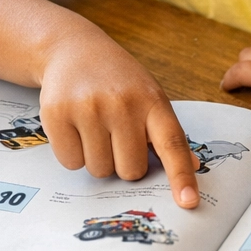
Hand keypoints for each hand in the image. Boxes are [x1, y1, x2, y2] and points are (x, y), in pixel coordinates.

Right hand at [37, 27, 199, 206]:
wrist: (73, 49)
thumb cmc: (118, 80)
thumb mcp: (149, 96)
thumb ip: (168, 133)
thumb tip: (193, 166)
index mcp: (152, 101)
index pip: (172, 144)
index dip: (181, 176)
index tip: (189, 201)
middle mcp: (122, 103)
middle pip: (130, 170)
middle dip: (123, 163)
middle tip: (116, 136)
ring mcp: (88, 108)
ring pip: (99, 170)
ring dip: (97, 158)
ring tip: (94, 127)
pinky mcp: (57, 114)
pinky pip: (71, 163)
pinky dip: (73, 153)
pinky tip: (75, 127)